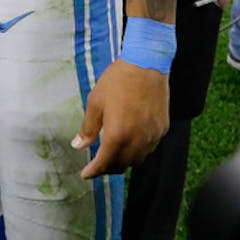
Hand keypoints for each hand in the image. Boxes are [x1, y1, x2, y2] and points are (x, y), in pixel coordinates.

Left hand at [73, 60, 168, 177]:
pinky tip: (130, 143)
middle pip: (122, 166)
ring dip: (124, 162)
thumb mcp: (96, 102)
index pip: (104, 163)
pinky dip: (138, 152)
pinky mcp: (162, 129)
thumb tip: (78, 146)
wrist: (146, 64)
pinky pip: (149, 149)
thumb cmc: (117, 81)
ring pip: (137, 160)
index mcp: (118, 134)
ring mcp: (152, 136)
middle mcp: (137, 140)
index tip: (85, 174)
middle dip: (108, 168)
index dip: (93, 171)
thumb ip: (88, 128)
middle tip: (97, 164)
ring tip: (113, 155)